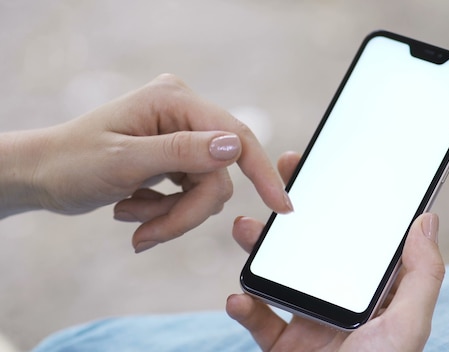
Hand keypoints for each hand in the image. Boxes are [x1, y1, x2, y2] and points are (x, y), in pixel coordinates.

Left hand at [0, 74, 291, 251]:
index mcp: (174, 100)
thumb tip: (235, 147)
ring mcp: (179, 136)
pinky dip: (164, 211)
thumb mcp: (125, 160)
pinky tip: (132, 207)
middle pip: (216, 175)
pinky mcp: (174, 156)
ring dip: (170, 214)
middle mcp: (182, 113)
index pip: (234, 136)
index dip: (261, 173)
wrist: (42, 175)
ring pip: (204, 190)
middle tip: (149, 236)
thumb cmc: (72, 162)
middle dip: (185, 212)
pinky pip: (189, 194)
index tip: (281, 207)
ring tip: (131, 217)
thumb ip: (183, 152)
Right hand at [226, 152, 444, 351]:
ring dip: (259, 251)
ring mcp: (308, 324)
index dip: (347, 202)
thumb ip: (422, 275)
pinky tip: (236, 299)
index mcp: (374, 295)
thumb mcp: (408, 325)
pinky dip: (244, 308)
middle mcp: (340, 303)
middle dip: (296, 215)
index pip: (360, 239)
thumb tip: (428, 219)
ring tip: (245, 229)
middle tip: (282, 177)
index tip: (330, 166)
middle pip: (314, 249)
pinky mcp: (282, 346)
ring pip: (279, 276)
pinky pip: (257, 320)